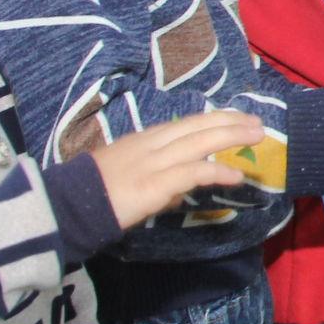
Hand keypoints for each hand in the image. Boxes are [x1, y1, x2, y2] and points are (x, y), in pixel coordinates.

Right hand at [90, 109, 265, 227]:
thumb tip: (179, 193)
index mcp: (143, 139)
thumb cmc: (92, 193)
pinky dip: (216, 171)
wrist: (66, 206)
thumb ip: (155, 181)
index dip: (213, 119)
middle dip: (229, 121)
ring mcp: (154, 162)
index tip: (236, 118)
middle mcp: (151, 144)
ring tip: (257, 137)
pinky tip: (236, 176)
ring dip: (231, 136)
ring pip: (200, 141)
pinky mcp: (155, 183)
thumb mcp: (125, 176)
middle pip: (197, 125)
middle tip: (256, 122)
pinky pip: (193, 172)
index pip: (185, 124)